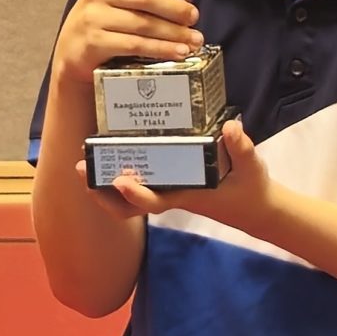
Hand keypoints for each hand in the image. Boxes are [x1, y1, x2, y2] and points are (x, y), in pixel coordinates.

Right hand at [52, 0, 207, 90]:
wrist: (74, 53)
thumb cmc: (108, 19)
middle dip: (174, 8)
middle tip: (194, 17)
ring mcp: (93, 17)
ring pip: (142, 24)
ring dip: (173, 34)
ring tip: (194, 41)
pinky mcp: (94, 43)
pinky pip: (133, 45)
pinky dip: (160, 49)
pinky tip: (177, 53)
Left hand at [78, 120, 271, 232]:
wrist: (255, 207)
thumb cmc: (251, 188)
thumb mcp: (252, 167)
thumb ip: (242, 148)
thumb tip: (231, 128)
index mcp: (187, 195)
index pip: (155, 201)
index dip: (135, 194)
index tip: (120, 180)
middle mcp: (171, 195)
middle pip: (128, 205)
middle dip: (102, 191)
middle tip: (81, 168)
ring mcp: (167, 190)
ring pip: (127, 197)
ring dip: (103, 183)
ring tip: (84, 161)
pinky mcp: (169, 183)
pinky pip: (137, 183)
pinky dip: (120, 174)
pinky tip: (109, 153)